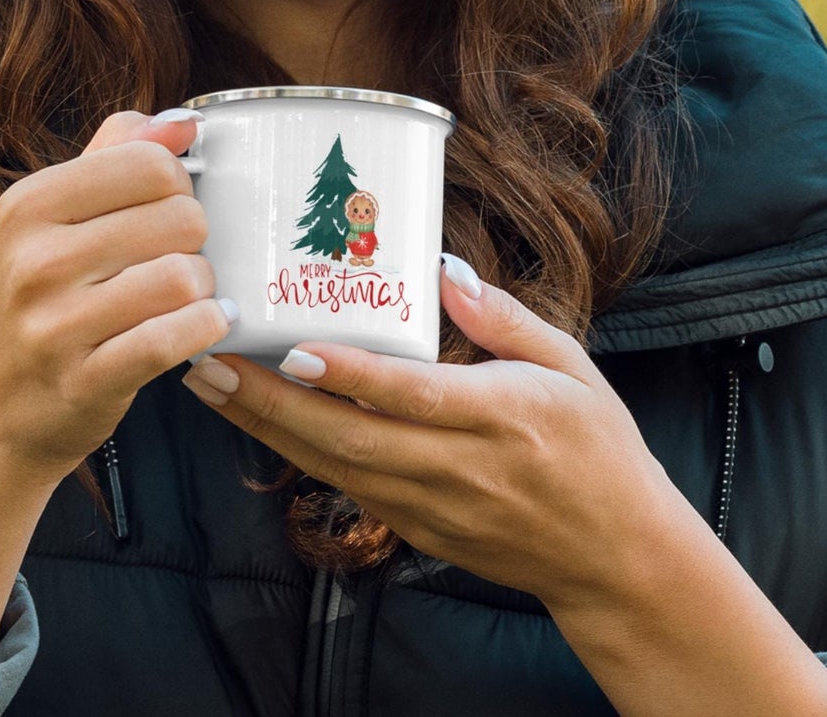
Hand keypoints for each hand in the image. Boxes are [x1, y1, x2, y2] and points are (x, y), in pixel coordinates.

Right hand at [0, 109, 234, 485]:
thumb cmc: (32, 304)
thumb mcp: (46, 220)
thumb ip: (113, 156)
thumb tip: (183, 121)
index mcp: (27, 205)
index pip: (149, 163)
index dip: (178, 184)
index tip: (167, 209)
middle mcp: (34, 261)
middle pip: (179, 216)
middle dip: (195, 239)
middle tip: (176, 258)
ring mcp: (55, 326)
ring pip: (183, 277)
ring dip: (203, 288)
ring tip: (187, 296)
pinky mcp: (85, 382)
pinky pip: (175, 339)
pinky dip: (206, 328)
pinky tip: (206, 325)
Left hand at [180, 255, 678, 612]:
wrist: (616, 559)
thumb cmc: (598, 450)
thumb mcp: (572, 366)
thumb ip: (505, 317)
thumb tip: (442, 268)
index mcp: (501, 417)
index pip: (412, 396)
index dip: (349, 375)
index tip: (293, 349)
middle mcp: (458, 468)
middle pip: (349, 439)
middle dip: (271, 403)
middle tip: (210, 361)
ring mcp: (433, 508)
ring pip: (335, 468)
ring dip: (268, 428)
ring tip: (213, 384)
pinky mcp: (418, 532)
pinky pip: (349, 489)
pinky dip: (299, 455)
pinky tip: (260, 421)